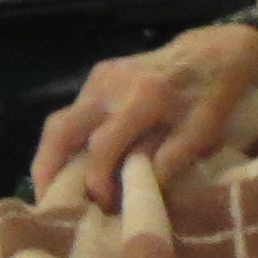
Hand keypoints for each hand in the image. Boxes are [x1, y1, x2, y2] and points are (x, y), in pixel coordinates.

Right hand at [32, 25, 257, 206]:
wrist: (212, 52)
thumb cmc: (211, 96)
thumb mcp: (203, 132)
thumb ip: (171, 160)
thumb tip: (139, 193)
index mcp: (141, 99)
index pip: (102, 145)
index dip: (97, 179)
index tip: (104, 205)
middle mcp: (110, 86)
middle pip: (61, 128)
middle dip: (47, 167)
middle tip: (46, 201)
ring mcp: (100, 78)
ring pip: (62, 120)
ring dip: (53, 155)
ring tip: (56, 188)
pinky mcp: (98, 75)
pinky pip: (75, 111)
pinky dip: (69, 140)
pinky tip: (77, 161)